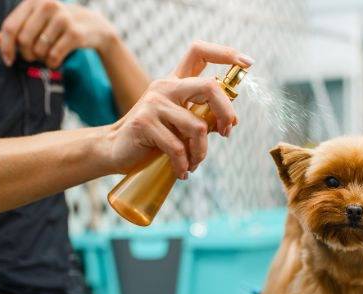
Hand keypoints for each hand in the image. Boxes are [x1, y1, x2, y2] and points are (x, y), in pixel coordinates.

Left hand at [0, 0, 115, 67]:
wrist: (92, 25)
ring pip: (39, 49)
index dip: (6, 46)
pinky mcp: (75, 34)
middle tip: (32, 57)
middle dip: (26, 54)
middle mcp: (47, 6)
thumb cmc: (57, 25)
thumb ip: (14, 31)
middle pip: (24, 40)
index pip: (11, 27)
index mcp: (33, 2)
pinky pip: (54, 56)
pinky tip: (55, 62)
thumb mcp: (35, 24)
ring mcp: (63, 19)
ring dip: (41, 59)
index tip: (7, 61)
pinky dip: (52, 63)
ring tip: (47, 57)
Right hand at [102, 41, 252, 179]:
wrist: (115, 150)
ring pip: (197, 127)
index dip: (226, 53)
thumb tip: (231, 119)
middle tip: (226, 133)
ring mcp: (154, 103)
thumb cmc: (153, 138)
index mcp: (175, 81)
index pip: (200, 52)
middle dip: (226, 112)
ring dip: (201, 152)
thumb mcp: (179, 123)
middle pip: (209, 86)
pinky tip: (182, 172)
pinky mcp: (145, 123)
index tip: (248, 63)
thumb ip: (202, 116)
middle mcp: (166, 86)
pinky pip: (178, 147)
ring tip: (194, 163)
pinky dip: (184, 164)